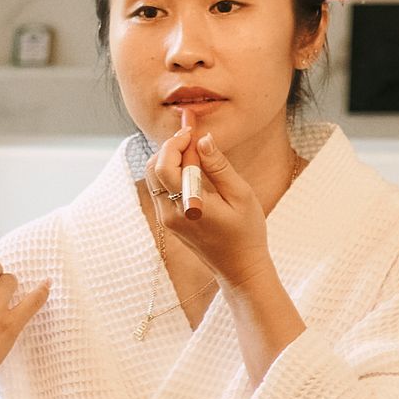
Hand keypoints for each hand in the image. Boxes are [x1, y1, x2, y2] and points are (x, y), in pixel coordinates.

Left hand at [144, 119, 274, 296]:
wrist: (239, 267)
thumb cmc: (246, 232)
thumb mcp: (241, 195)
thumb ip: (219, 166)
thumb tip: (203, 139)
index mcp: (189, 207)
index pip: (166, 166)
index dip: (177, 142)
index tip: (193, 130)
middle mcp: (170, 213)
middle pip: (153, 168)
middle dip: (170, 147)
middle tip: (193, 137)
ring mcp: (166, 218)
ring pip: (152, 176)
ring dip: (169, 158)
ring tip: (194, 149)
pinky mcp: (167, 220)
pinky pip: (159, 187)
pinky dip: (170, 171)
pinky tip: (191, 165)